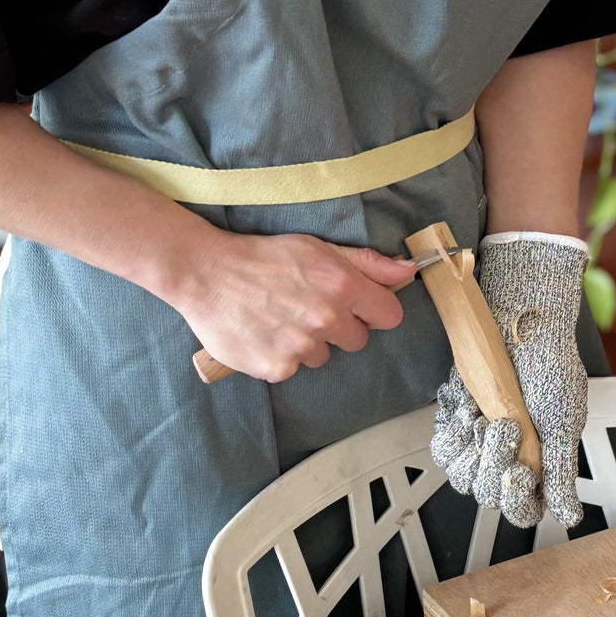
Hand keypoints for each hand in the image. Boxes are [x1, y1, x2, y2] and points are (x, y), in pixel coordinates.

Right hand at [171, 229, 415, 381]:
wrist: (205, 273)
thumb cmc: (264, 257)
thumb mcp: (318, 248)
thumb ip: (367, 263)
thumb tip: (409, 271)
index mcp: (342, 284)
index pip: (389, 315)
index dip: (373, 311)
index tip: (356, 306)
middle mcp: (326, 318)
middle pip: (358, 340)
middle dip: (340, 328)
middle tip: (306, 307)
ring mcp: (301, 346)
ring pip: (324, 356)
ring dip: (308, 343)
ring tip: (280, 318)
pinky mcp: (277, 367)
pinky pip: (294, 368)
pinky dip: (282, 356)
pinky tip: (264, 333)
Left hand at [430, 233, 588, 527]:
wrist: (519, 318)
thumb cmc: (548, 364)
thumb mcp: (562, 419)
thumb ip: (560, 470)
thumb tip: (567, 516)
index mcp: (539, 459)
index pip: (522, 507)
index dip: (517, 500)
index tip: (519, 474)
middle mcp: (508, 453)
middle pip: (486, 491)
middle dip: (492, 461)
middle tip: (505, 426)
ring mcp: (481, 436)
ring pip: (460, 472)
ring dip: (469, 446)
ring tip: (483, 414)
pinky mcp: (459, 415)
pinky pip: (443, 442)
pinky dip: (450, 428)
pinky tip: (465, 406)